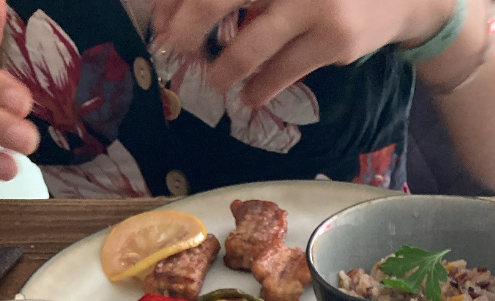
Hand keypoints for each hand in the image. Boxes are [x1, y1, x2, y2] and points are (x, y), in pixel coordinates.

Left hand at [151, 0, 453, 106]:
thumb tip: (184, 11)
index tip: (160, 17)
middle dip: (189, 24)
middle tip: (170, 48)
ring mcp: (318, 2)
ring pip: (252, 42)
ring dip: (224, 67)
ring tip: (214, 81)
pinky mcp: (335, 37)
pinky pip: (285, 69)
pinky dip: (262, 87)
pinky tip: (250, 96)